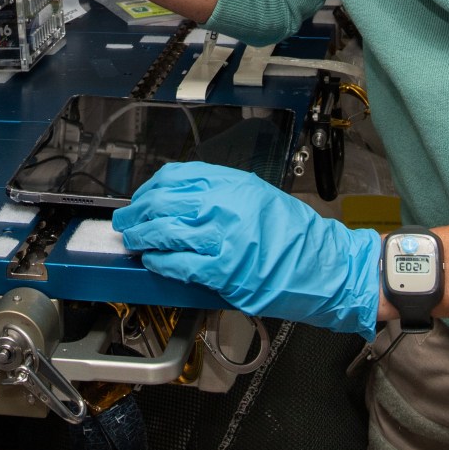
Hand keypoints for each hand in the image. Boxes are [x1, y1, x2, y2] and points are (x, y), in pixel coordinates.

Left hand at [112, 163, 381, 339]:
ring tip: (134, 240)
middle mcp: (224, 205)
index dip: (149, 189)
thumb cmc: (292, 234)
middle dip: (136, 213)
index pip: (174, 177)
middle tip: (126, 221)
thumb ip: (219, 192)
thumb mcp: (255, 195)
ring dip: (142, 237)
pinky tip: (152, 261)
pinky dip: (159, 262)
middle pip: (162, 203)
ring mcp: (222, 239)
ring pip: (165, 232)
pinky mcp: (222, 272)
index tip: (140, 199)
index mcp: (231, 183)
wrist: (323, 265)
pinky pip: (178, 264)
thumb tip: (178, 198)